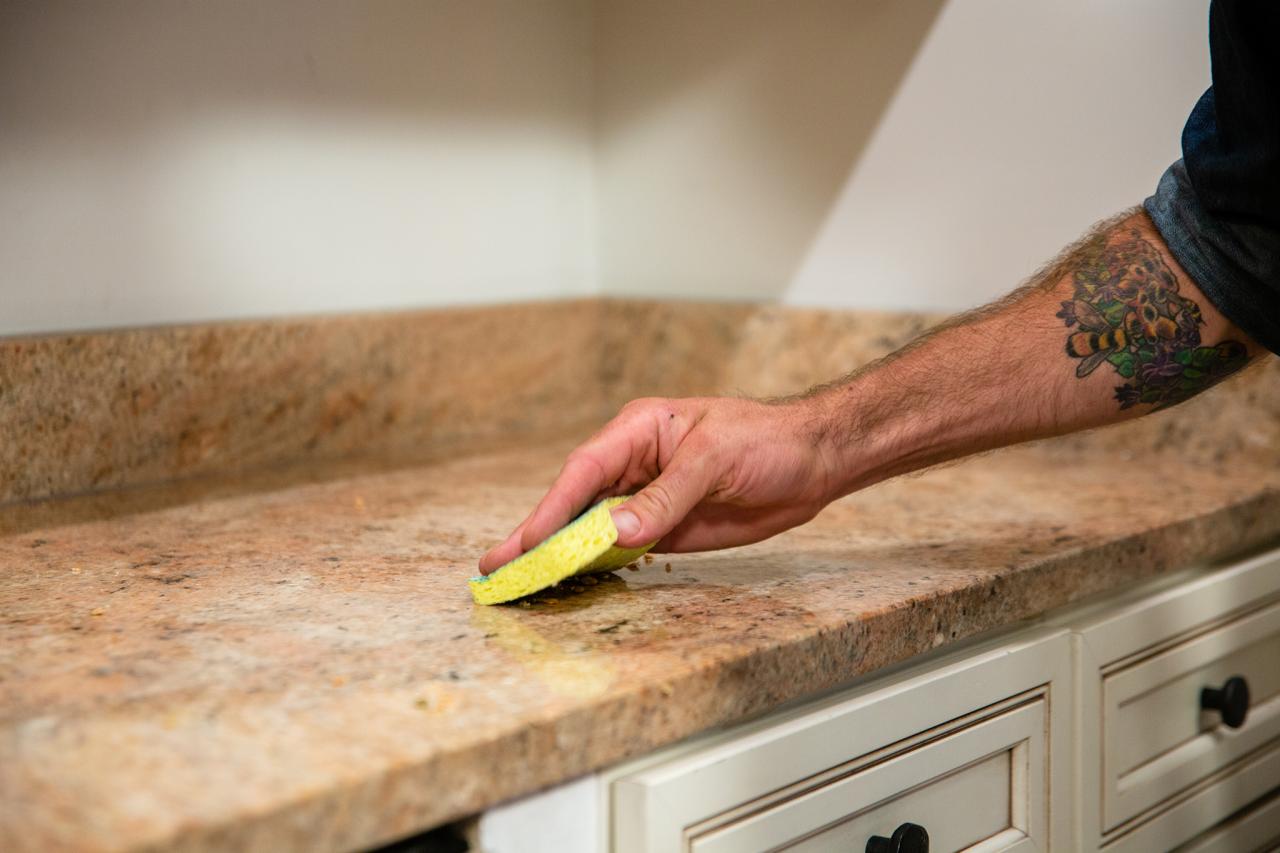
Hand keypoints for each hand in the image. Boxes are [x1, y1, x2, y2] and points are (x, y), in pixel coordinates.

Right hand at [478, 396, 839, 572]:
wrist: (814, 461)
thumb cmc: (767, 441)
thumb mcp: (715, 462)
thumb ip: (664, 498)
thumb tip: (615, 532)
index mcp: (639, 431)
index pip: (583, 472)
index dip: (549, 509)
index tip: (523, 543)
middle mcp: (634, 464)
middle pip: (574, 502)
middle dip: (537, 535)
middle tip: (495, 570)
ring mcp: (646, 498)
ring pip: (591, 528)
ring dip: (560, 555)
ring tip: (519, 583)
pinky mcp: (664, 528)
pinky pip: (619, 548)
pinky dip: (593, 566)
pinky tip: (567, 583)